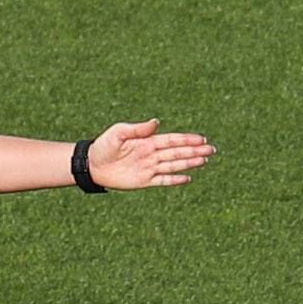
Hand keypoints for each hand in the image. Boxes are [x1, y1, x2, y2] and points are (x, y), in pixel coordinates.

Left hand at [85, 119, 214, 189]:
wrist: (91, 165)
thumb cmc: (103, 146)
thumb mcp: (118, 133)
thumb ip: (138, 129)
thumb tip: (156, 122)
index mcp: (147, 142)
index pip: (172, 140)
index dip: (187, 140)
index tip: (201, 139)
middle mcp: (151, 155)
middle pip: (177, 153)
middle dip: (194, 151)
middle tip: (211, 149)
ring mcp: (149, 168)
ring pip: (174, 166)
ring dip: (189, 163)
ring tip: (204, 160)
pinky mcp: (144, 181)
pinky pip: (163, 181)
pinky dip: (175, 180)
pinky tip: (187, 178)